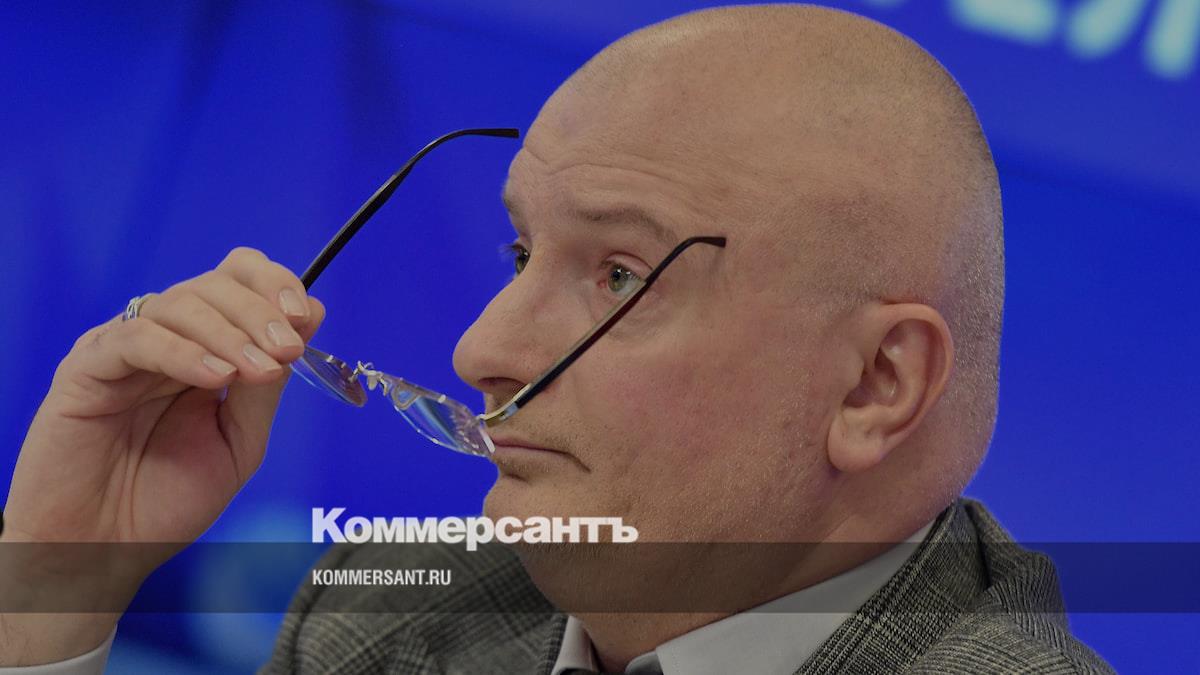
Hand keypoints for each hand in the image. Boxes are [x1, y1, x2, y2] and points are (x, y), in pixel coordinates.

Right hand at [0, 247, 323, 663]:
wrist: (103, 551)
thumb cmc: (167, 501)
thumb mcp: (240, 441)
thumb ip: (268, 385)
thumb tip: (308, 318)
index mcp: (205, 347)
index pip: (238, 281)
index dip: (274, 285)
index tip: (305, 315)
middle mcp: (166, 338)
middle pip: (214, 284)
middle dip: (260, 311)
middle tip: (288, 346)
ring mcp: (124, 349)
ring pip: (178, 303)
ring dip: (229, 332)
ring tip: (257, 368)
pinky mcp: (87, 368)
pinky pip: (136, 339)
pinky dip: (183, 352)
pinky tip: (216, 378)